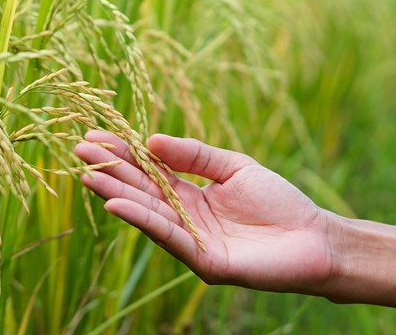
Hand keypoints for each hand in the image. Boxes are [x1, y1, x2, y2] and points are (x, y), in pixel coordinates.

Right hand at [74, 131, 337, 293]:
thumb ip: (195, 155)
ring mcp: (191, 240)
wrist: (316, 238)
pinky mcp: (204, 260)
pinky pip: (169, 237)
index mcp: (190, 194)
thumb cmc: (278, 202)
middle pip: (141, 190)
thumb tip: (152, 141)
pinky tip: (117, 203)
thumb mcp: (233, 167)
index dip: (123, 153)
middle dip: (110, 169)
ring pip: (148, 212)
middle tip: (79, 148)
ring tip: (87, 173)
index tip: (95, 134)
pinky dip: (142, 220)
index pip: (149, 171)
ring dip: (116, 193)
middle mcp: (183, 217)